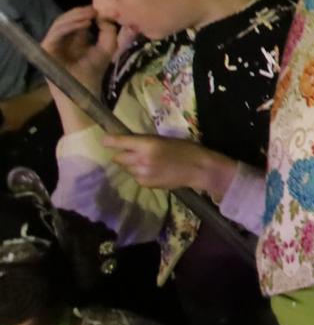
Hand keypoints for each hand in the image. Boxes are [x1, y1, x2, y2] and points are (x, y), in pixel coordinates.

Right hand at [41, 8, 116, 84]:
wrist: (84, 91)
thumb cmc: (94, 72)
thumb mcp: (107, 48)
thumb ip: (108, 32)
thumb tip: (103, 16)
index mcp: (74, 38)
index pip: (76, 19)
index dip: (86, 12)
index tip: (100, 9)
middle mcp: (62, 39)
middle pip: (66, 18)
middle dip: (80, 12)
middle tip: (94, 10)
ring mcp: (53, 44)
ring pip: (60, 23)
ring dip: (75, 17)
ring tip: (91, 15)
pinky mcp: (46, 49)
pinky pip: (56, 33)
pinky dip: (70, 27)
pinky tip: (85, 24)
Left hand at [100, 135, 240, 196]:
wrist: (198, 169)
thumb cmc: (185, 149)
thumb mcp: (164, 140)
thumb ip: (144, 142)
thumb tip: (126, 144)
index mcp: (148, 144)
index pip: (121, 142)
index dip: (110, 141)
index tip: (103, 140)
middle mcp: (141, 159)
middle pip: (118, 158)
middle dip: (122, 155)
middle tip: (133, 153)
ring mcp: (142, 173)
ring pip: (126, 168)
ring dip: (132, 165)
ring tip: (147, 164)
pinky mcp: (146, 183)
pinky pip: (135, 177)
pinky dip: (140, 174)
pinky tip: (153, 172)